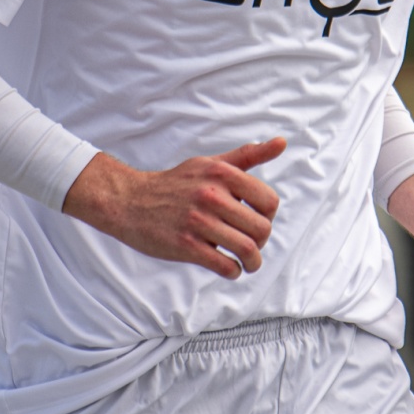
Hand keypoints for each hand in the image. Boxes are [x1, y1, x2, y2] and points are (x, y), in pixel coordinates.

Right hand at [63, 138, 285, 278]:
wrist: (130, 201)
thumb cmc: (177, 183)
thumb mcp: (211, 163)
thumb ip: (248, 155)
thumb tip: (283, 142)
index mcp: (222, 173)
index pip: (269, 202)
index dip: (268, 216)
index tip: (257, 221)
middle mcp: (212, 195)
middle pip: (261, 228)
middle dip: (261, 241)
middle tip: (252, 245)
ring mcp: (198, 221)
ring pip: (246, 249)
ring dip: (253, 262)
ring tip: (249, 263)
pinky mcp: (186, 245)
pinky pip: (224, 265)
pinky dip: (233, 272)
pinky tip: (229, 268)